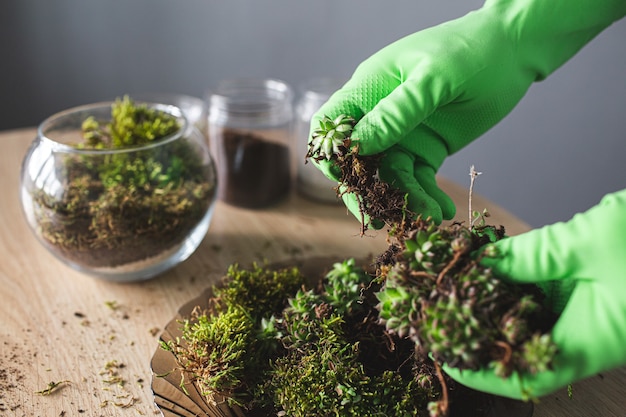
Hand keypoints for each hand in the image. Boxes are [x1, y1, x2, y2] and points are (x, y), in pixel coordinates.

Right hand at [311, 0, 625, 224]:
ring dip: (403, 199)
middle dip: (365, 191)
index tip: (347, 180)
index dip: (331, 154)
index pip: (331, 125)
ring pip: (390, 176)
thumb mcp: (433, 79)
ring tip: (425, 217)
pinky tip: (441, 212)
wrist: (512, 52)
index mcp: (368, 89)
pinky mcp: (427, 149)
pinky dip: (427, 197)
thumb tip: (359, 145)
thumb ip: (397, 112)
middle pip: (357, 160)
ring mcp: (404, 135)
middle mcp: (379, 115)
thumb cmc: (470, 51)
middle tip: (379, 218)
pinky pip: (420, 180)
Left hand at [443, 189, 625, 399]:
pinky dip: (515, 288)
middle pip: (519, 351)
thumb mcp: (588, 242)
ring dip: (492, 308)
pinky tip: (489, 269)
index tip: (443, 355)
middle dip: (477, 335)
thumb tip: (482, 263)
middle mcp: (587, 337)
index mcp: (591, 342)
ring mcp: (588, 318)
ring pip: (529, 324)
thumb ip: (530, 256)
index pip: (524, 376)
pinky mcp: (589, 297)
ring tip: (453, 290)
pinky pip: (543, 302)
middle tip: (438, 314)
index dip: (480, 373)